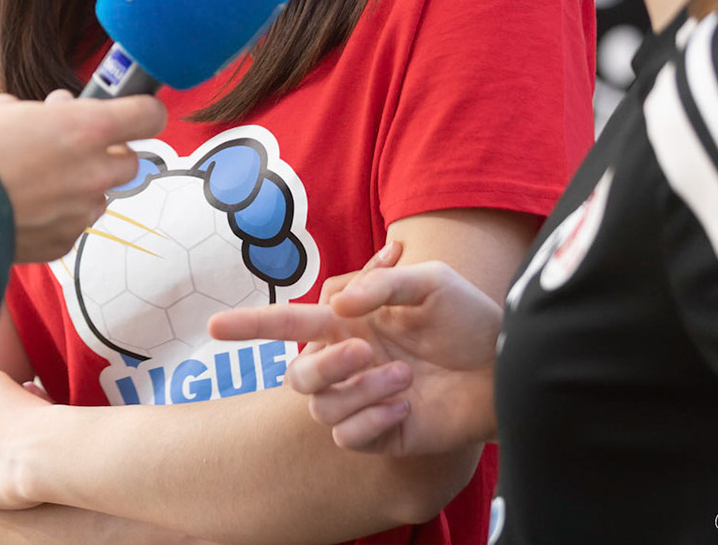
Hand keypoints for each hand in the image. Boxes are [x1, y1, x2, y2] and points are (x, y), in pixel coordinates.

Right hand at [0, 89, 163, 261]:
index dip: (143, 110)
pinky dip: (58, 216)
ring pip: (100, 196)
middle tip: (68, 147)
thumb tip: (56, 112)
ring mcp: (80, 211)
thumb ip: (43, 110)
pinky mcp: (63, 243)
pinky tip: (24, 207)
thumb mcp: (3, 107)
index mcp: (85, 127)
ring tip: (37, 181)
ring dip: (81, 187)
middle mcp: (93, 171)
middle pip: (129, 161)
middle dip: (105, 152)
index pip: (148, 115)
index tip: (134, 111)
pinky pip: (73, 225)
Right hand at [207, 260, 502, 456]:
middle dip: (325, 363)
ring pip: (320, 407)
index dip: (249, 325)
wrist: (505, 364)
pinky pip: (347, 436)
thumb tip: (338, 309)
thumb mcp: (430, 281)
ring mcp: (362, 401)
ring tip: (404, 378)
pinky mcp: (382, 435)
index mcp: (348, 323)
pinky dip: (371, 419)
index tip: (212, 327)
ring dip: (358, 390)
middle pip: (297, 373)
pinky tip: (405, 404)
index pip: (287, 323)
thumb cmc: (468, 317)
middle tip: (366, 350)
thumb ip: (382, 285)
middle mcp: (348, 363)